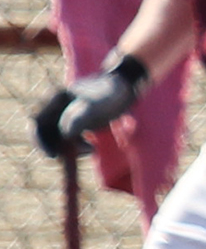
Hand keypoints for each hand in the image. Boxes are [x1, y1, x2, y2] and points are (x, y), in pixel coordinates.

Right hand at [32, 53, 147, 156]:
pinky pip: (68, 140)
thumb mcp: (97, 105)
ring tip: (91, 148)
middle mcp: (55, 108)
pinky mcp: (74, 124)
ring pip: (57, 139)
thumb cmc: (110, 93)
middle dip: (55, 148)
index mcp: (55, 99)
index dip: (40, 141)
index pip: (37, 122)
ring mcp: (64, 116)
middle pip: (45, 133)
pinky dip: (76, 148)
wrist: (125, 89)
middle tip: (68, 159)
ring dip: (68, 149)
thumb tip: (66, 134)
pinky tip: (91, 147)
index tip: (53, 156)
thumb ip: (81, 118)